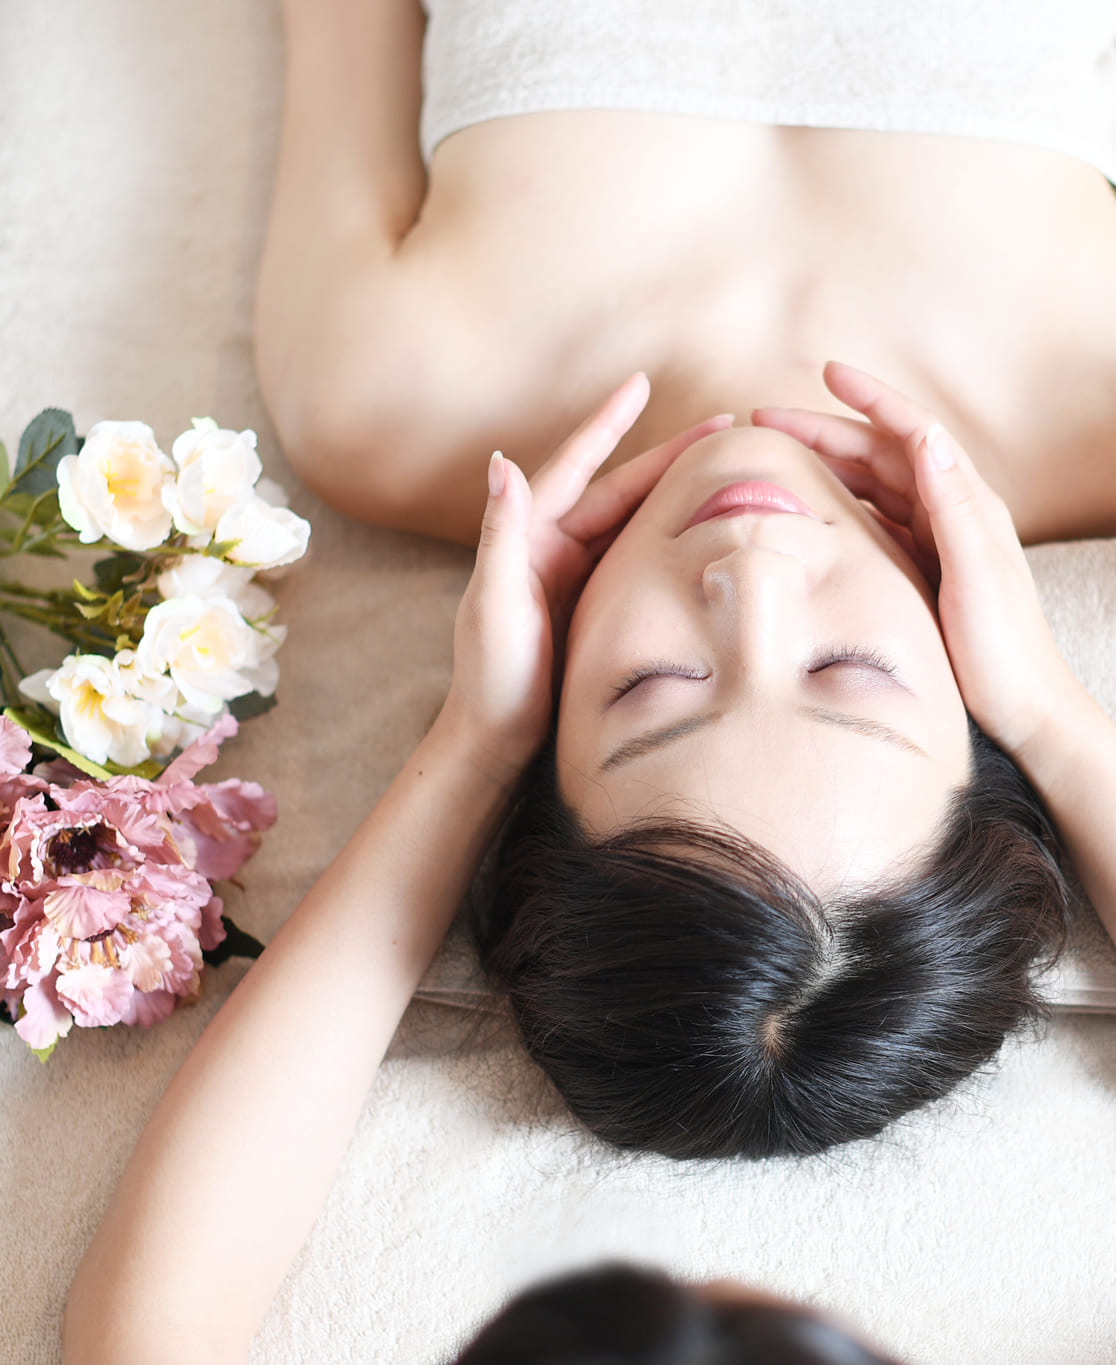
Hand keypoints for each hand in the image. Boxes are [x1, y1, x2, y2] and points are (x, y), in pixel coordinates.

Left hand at [444, 375, 732, 772]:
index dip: (607, 424)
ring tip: (726, 467)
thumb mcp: (492, 604)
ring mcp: (576, 576)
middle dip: (668, 456)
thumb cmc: (489, 675)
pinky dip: (669, 537)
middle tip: (724, 425)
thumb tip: (501, 462)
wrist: (495, 737)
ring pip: (634, 521)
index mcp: (529, 537)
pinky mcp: (594, 604)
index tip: (639, 384)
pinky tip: (705, 527)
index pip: (577, 468)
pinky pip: (638, 559)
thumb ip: (499, 535)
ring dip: (675, 492)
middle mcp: (552, 547)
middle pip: (620, 488)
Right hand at [752, 362, 1076, 759]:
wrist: (1025, 709)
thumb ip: (953, 505)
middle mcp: (949, 514)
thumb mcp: (978, 573)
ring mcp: (933, 542)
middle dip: (823, 430)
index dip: (869, 399)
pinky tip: (803, 512)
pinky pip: (869, 525)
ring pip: (869, 487)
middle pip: (879, 455)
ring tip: (773, 457)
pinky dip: (834, 508)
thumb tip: (927, 437)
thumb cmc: (1005, 649)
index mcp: (966, 503)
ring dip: (824, 465)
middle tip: (765, 419)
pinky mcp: (919, 571)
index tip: (827, 372)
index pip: (912, 432)